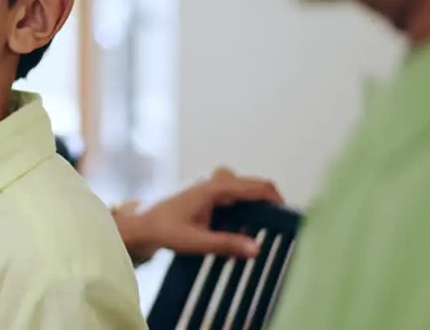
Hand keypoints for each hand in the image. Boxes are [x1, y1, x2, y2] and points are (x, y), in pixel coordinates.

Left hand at [114, 167, 283, 265]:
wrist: (139, 223)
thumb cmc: (163, 228)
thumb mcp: (195, 241)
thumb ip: (226, 244)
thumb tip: (256, 249)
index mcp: (214, 187)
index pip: (257, 187)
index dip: (278, 199)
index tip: (291, 217)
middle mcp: (213, 180)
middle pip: (252, 185)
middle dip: (267, 202)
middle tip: (277, 226)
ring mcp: (209, 183)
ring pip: (242, 188)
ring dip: (253, 204)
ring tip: (259, 227)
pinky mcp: (205, 191)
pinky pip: (232, 193)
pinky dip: (241, 205)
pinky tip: (240, 226)